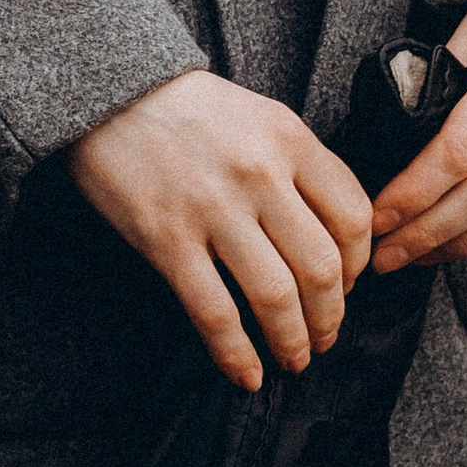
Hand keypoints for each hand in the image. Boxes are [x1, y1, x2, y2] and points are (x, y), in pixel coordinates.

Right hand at [67, 71, 372, 389]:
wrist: (109, 91)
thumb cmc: (189, 108)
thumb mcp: (260, 116)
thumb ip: (299, 165)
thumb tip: (330, 232)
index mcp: (290, 140)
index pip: (352, 217)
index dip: (358, 265)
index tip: (347, 286)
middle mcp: (260, 175)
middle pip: (321, 267)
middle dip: (331, 317)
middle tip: (326, 337)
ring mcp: (213, 209)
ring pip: (276, 296)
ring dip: (292, 341)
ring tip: (294, 359)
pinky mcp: (167, 239)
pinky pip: (214, 313)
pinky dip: (236, 354)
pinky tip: (247, 375)